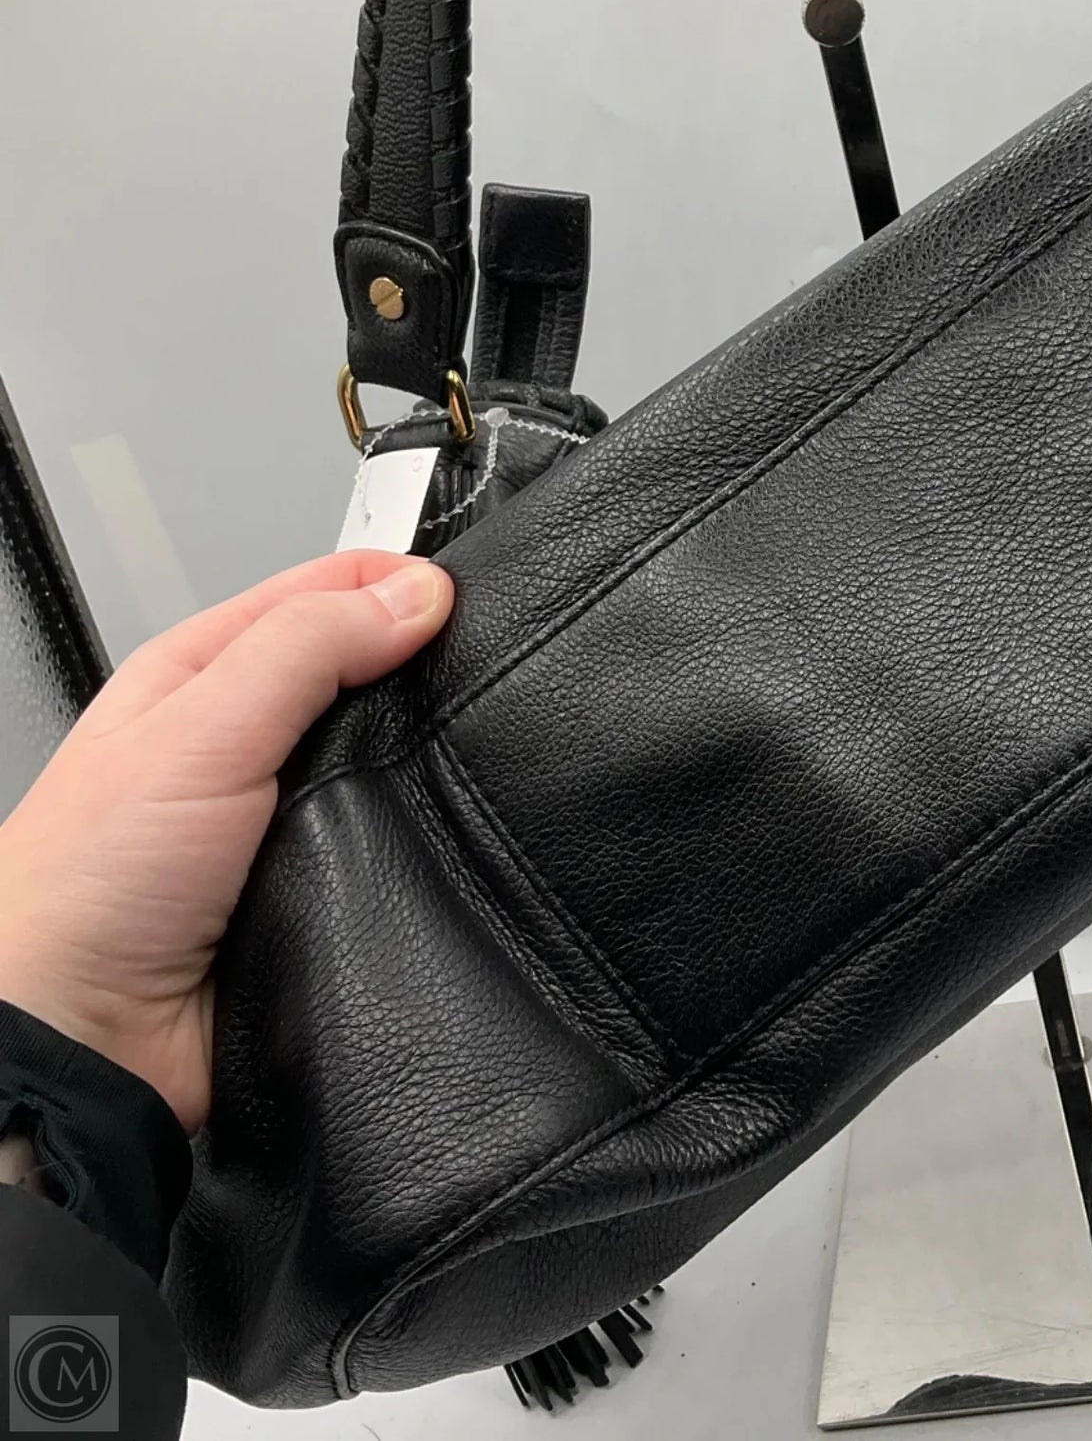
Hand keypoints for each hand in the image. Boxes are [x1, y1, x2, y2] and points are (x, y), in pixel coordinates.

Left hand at [0, 551, 452, 1131]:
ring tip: (458, 759)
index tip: (459, 602)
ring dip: (425, 765)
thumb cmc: (82, 893)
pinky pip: (400, 843)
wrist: (81, 1047)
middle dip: (424, 671)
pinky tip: (440, 837)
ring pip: (395, 761)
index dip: (397, 585)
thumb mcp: (197, 730)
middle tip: (469, 676)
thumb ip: (308, 649)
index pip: (325, 591)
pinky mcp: (325, 883)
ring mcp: (290, 813)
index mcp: (205, 673)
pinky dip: (424, 839)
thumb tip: (416, 594)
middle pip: (370, 672)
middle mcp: (249, 738)